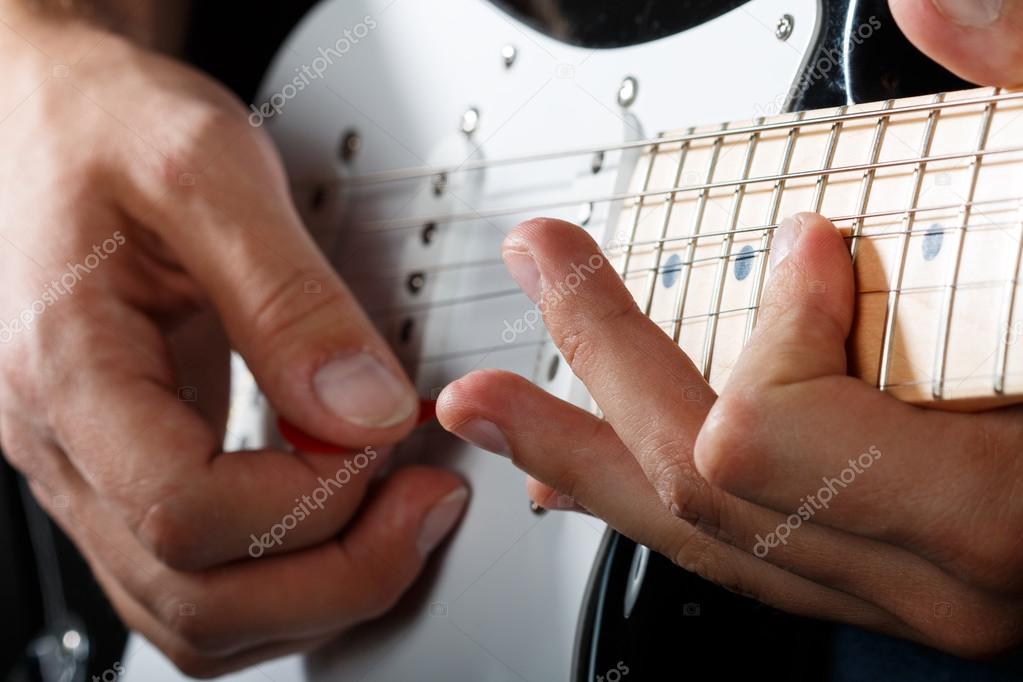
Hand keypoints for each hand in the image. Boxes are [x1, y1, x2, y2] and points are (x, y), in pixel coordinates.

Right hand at [0, 13, 464, 676]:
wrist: (57, 120)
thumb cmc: (110, 128)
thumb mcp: (206, 174)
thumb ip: (289, 299)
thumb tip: (364, 409)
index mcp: (71, 367)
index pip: (185, 510)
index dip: (309, 496)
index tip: (384, 436)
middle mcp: (67, 444)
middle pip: (195, 599)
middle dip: (337, 576)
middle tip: (425, 509)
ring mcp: (92, 471)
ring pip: (195, 615)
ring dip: (314, 593)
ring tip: (398, 519)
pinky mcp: (128, 470)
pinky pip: (199, 578)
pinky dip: (285, 576)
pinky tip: (344, 517)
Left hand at [439, 210, 1022, 655]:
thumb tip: (938, 1)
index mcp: (990, 512)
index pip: (772, 435)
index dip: (772, 328)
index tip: (810, 244)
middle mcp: (929, 578)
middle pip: (697, 478)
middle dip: (600, 361)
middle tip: (538, 267)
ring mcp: (897, 593)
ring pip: (691, 539)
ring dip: (577, 453)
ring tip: (488, 406)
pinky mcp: (879, 580)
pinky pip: (728, 551)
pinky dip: (641, 497)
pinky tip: (577, 466)